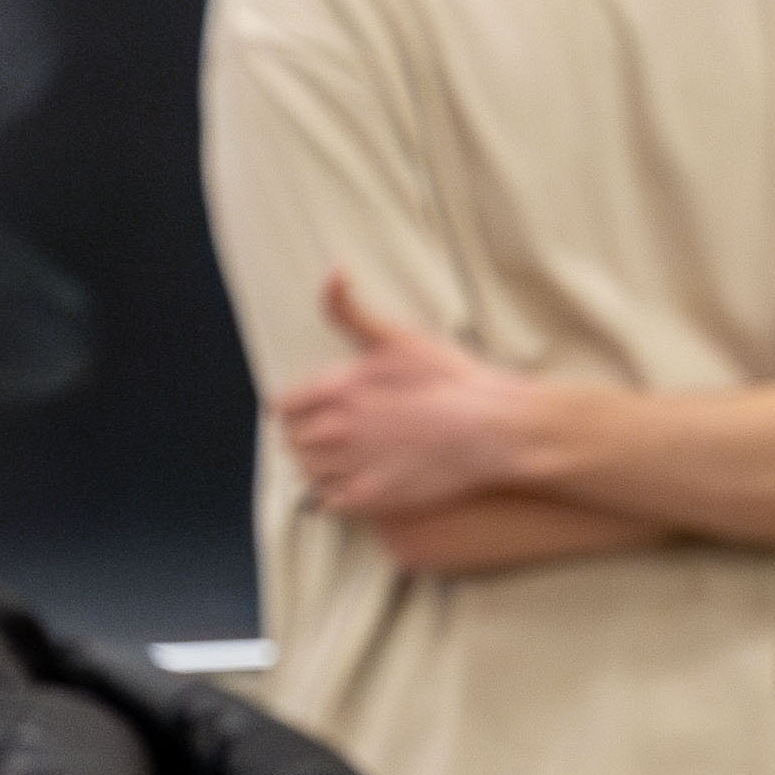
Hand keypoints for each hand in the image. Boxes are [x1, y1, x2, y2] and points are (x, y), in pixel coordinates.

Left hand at [271, 273, 561, 517]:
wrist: (492, 428)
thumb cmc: (450, 379)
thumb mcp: (397, 335)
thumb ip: (349, 308)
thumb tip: (332, 271)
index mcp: (335, 388)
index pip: (282, 408)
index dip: (297, 410)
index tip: (315, 413)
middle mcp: (334, 428)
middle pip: (292, 442)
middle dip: (309, 439)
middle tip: (336, 439)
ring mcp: (351, 466)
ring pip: (307, 473)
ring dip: (320, 468)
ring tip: (347, 462)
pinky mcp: (370, 498)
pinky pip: (329, 503)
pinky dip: (337, 496)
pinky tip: (359, 485)